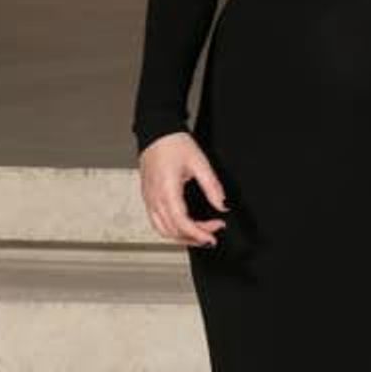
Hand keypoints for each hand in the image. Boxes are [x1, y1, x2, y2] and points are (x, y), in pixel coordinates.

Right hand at [138, 131, 227, 247]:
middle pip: (172, 230)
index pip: (181, 222)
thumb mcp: (200, 163)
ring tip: (202, 233)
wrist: (156, 134)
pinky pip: (158, 222)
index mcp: (166, 191)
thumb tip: (222, 205)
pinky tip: (187, 226)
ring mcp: (149, 200)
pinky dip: (173, 229)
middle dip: (194, 237)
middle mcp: (154, 199)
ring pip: (163, 229)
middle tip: (214, 232)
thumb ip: (212, 186)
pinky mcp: (148, 198)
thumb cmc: (175, 145)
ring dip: (183, 236)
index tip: (212, 237)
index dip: (197, 234)